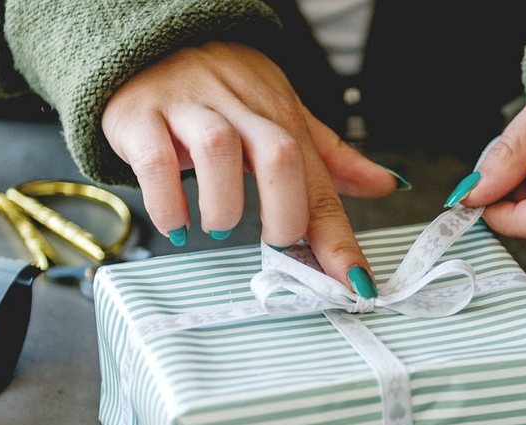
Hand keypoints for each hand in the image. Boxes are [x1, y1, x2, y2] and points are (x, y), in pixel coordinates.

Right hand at [101, 41, 399, 293]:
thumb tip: (385, 184)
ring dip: (225, 204)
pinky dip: (167, 200)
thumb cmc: (224, 89)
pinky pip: (155, 160)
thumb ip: (330, 157)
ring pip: (218, 149)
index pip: (320, 179)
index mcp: (281, 115)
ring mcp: (189, 110)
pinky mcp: (140, 117)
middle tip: (276, 244)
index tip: (353, 282)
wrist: (152, 41)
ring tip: (220, 225)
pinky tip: (176, 222)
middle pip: (278, 154)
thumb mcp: (283, 114)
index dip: (339, 237)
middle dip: (285, 213)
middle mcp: (240, 109)